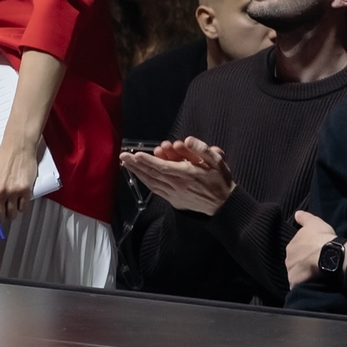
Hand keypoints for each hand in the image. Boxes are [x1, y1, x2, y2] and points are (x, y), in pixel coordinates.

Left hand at [119, 136, 236, 214]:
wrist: (224, 205)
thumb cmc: (219, 180)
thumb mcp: (217, 161)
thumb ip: (202, 149)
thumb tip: (187, 140)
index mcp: (187, 174)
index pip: (163, 167)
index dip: (148, 161)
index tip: (136, 155)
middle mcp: (178, 185)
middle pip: (153, 174)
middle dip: (137, 165)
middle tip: (123, 156)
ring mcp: (174, 194)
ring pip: (152, 183)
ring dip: (138, 173)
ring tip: (126, 164)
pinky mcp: (173, 200)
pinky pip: (156, 190)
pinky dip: (146, 182)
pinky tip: (139, 176)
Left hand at [285, 210, 346, 286]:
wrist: (328, 254)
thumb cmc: (322, 237)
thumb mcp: (314, 222)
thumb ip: (304, 218)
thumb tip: (296, 214)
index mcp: (291, 245)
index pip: (295, 250)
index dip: (304, 252)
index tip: (311, 254)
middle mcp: (288, 258)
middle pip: (294, 262)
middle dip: (301, 264)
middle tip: (313, 266)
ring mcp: (291, 271)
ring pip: (295, 274)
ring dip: (301, 275)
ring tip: (313, 277)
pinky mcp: (296, 282)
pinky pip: (297, 285)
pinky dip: (302, 286)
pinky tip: (309, 286)